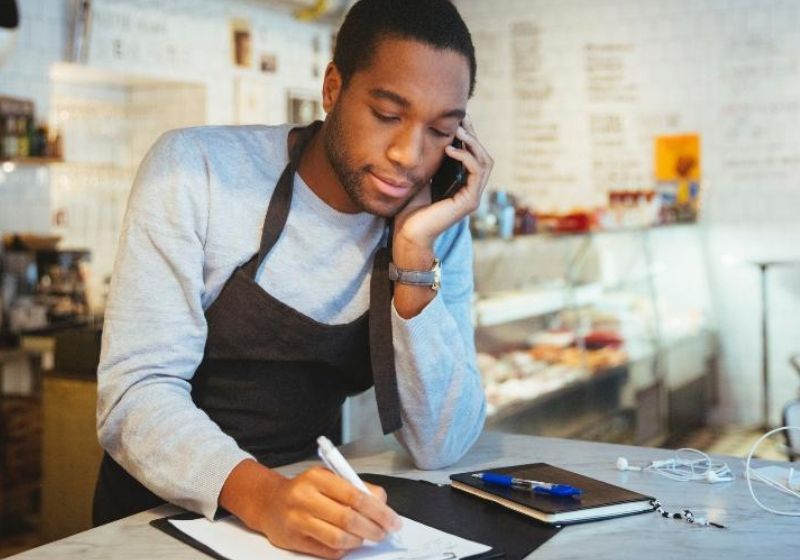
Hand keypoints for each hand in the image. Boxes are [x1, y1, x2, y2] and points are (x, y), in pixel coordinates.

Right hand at [224, 462, 401, 558]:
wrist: (269, 502)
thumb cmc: (306, 490)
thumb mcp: (329, 479)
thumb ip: (355, 488)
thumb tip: (382, 505)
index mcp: (317, 477)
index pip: (355, 496)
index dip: (379, 511)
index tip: (393, 520)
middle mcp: (305, 497)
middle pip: (348, 519)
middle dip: (373, 529)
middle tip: (385, 532)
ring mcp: (297, 520)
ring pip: (338, 538)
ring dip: (359, 541)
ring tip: (366, 537)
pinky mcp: (293, 541)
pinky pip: (327, 551)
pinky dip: (344, 550)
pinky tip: (348, 543)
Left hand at [393, 114, 493, 253]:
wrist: (408, 234)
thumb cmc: (410, 209)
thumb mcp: (422, 177)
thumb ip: (431, 162)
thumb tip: (430, 137)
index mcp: (461, 184)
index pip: (472, 154)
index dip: (467, 135)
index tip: (456, 118)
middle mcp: (471, 189)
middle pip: (482, 154)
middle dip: (473, 134)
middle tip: (461, 119)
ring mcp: (472, 196)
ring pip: (485, 161)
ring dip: (472, 143)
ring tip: (457, 130)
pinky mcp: (469, 202)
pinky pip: (476, 172)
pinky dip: (466, 157)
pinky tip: (450, 148)